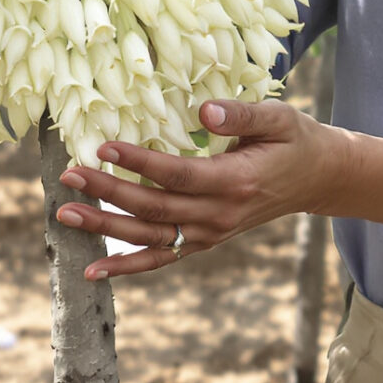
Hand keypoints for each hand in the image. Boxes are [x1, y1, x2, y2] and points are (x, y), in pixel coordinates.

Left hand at [53, 99, 344, 280]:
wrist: (317, 179)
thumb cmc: (295, 140)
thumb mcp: (278, 117)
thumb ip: (241, 114)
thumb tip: (203, 111)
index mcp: (235, 182)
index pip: (177, 175)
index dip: (139, 164)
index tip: (103, 147)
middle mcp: (219, 215)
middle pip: (154, 209)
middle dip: (107, 193)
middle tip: (68, 176)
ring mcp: (210, 234)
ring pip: (150, 238)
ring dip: (105, 229)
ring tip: (66, 215)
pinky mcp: (204, 241)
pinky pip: (161, 258)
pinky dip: (126, 267)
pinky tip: (93, 271)